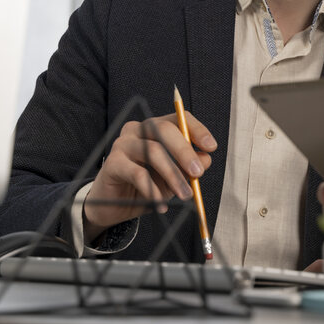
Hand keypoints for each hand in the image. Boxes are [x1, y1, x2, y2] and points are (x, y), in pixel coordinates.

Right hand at [83, 112, 215, 239]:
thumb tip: (206, 159)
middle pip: (165, 130)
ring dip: (173, 175)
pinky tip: (161, 203)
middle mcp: (138, 129)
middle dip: (186, 152)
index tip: (211, 147)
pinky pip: (137, 173)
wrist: (114, 204)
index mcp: (155, 127)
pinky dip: (153, 190)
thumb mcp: (174, 177)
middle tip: (198, 173)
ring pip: (153, 151)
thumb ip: (189, 167)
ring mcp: (123, 144)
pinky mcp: (112, 163)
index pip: (178, 119)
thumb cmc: (146, 185)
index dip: (197, 130)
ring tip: (185, 194)